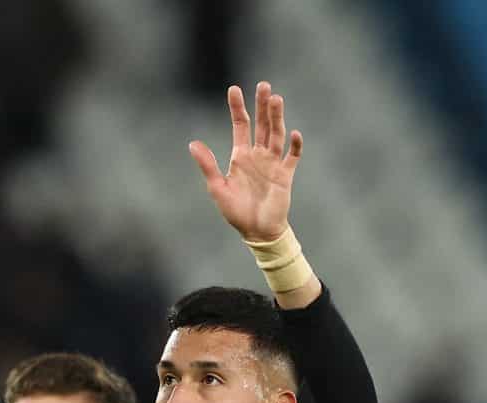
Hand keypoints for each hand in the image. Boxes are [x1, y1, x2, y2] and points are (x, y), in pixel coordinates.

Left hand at [189, 81, 302, 243]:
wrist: (257, 232)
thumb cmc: (236, 212)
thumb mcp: (218, 188)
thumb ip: (208, 165)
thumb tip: (192, 144)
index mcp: (241, 156)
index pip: (241, 125)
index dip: (237, 108)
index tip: (234, 89)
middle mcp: (258, 155)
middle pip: (262, 124)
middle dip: (262, 105)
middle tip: (263, 86)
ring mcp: (273, 164)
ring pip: (276, 135)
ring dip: (277, 118)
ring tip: (276, 99)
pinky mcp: (285, 176)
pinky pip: (292, 157)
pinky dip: (294, 146)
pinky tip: (294, 133)